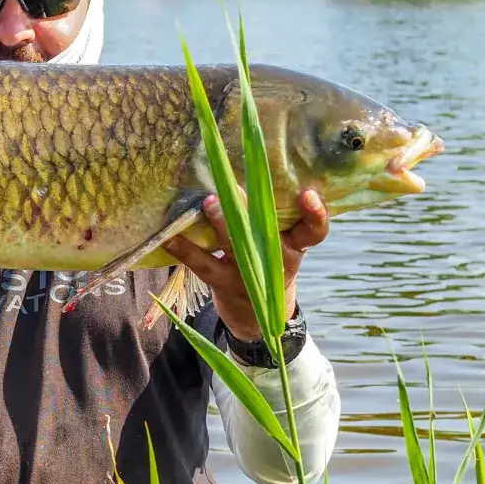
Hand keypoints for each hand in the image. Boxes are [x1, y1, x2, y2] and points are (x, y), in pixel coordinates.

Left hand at [162, 188, 329, 342]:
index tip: (309, 194)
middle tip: (238, 188)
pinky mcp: (222, 282)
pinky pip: (202, 264)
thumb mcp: (282, 243)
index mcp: (294, 245)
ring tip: (208, 202)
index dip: (315, 215)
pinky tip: (169, 238)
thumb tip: (254, 168)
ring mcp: (247, 273)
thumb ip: (273, 215)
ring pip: (235, 246)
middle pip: (267, 233)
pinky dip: (184, 250)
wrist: (255, 315)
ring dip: (221, 223)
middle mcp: (274, 259)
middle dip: (252, 210)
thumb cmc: (268, 261)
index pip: (313, 231)